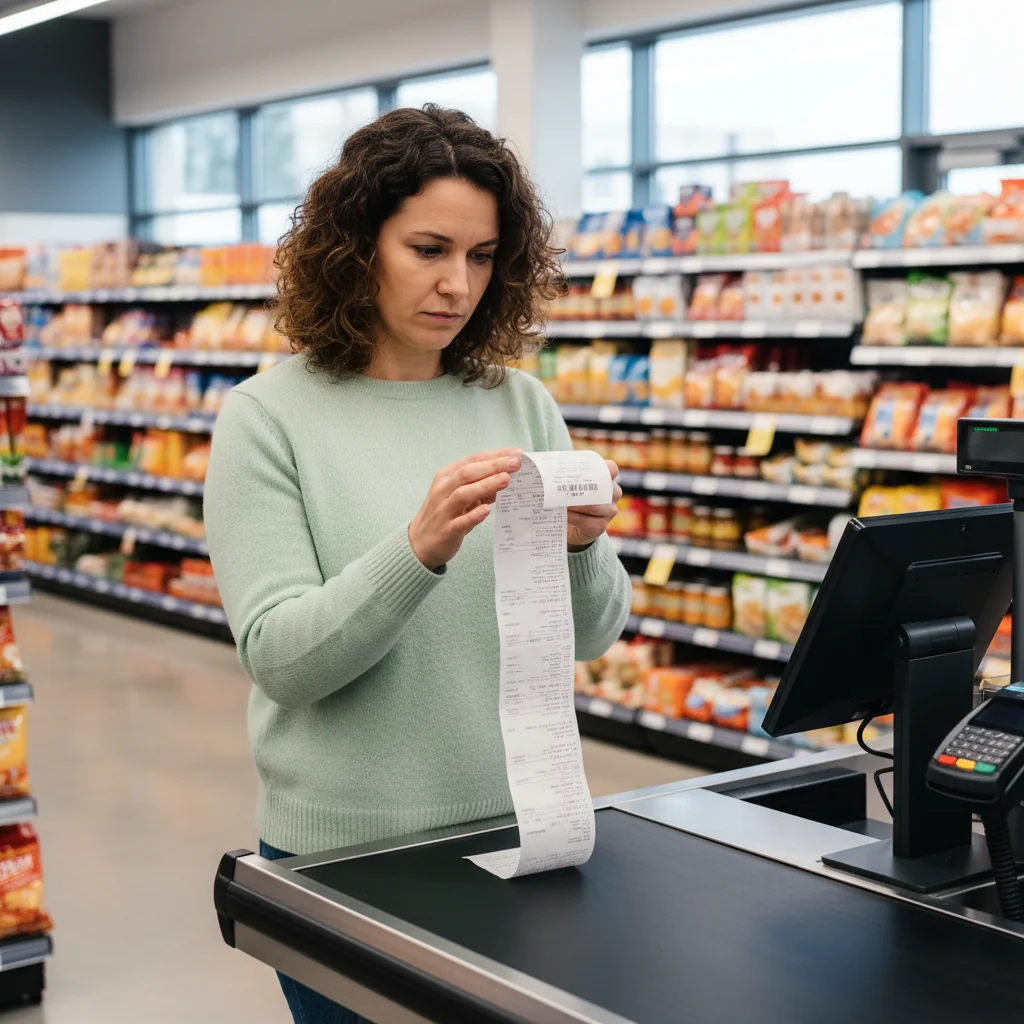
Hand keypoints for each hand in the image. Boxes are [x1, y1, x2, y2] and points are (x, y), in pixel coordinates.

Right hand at [409, 448, 521, 569]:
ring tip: (506, 479)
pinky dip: (474, 515)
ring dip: (486, 485)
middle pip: (468, 473)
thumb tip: (506, 477)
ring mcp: (443, 510)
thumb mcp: (460, 497)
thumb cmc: (443, 515)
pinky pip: (460, 521)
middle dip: (493, 466)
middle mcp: (443, 490)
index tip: (516, 453)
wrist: (419, 543)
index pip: (472, 460)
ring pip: (464, 494)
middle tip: (516, 463)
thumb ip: (481, 487)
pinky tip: (487, 510)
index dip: (495, 455)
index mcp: (446, 477)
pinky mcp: (446, 530)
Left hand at [567, 460, 621, 550]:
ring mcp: (609, 511)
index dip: (604, 468)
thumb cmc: (570, 499)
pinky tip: (564, 516)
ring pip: (595, 507)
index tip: (588, 469)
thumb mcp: (568, 485)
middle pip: (603, 489)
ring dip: (576, 504)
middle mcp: (612, 494)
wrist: (569, 525)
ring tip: (560, 502)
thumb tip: (545, 467)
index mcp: (606, 479)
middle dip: (581, 488)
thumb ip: (564, 475)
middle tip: (563, 487)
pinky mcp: (601, 526)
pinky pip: (589, 522)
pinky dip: (574, 518)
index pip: (611, 469)